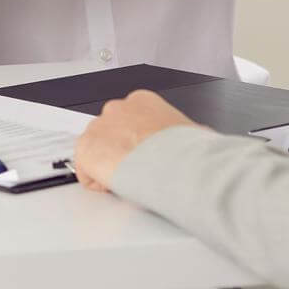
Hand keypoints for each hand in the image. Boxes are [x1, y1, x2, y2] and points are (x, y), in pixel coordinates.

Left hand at [72, 90, 196, 192]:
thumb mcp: (194, 132)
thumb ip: (188, 133)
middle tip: (137, 171)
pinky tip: (118, 187)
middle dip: (120, 153)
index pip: (128, 122)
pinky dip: (99, 185)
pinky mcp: (86, 150)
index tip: (146, 158)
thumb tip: (202, 138)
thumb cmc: (186, 150)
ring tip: (130, 180)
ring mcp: (98, 128)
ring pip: (96, 153)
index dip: (137, 145)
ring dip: (110, 168)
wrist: (174, 162)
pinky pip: (86, 174)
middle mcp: (117, 109)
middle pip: (109, 135)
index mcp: (142, 101)